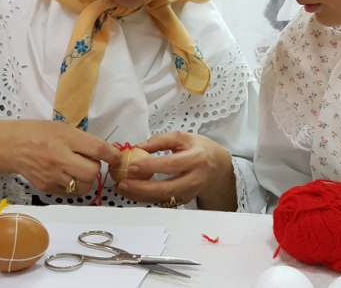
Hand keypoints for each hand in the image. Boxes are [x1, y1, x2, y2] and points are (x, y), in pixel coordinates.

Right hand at [0, 119, 121, 196]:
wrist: (12, 146)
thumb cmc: (40, 133)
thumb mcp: (64, 128)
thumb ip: (85, 140)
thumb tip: (109, 152)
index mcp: (65, 138)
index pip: (97, 149)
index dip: (112, 154)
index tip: (116, 156)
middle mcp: (59, 158)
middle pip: (92, 172)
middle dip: (96, 168)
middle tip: (91, 162)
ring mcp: (52, 175)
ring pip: (84, 186)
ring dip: (87, 180)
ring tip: (80, 170)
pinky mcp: (47, 188)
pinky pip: (71, 193)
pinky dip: (76, 187)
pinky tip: (70, 177)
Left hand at [112, 131, 236, 210]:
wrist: (218, 168)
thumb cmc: (201, 150)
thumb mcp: (184, 138)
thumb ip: (162, 140)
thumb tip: (140, 146)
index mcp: (197, 158)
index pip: (171, 164)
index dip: (151, 166)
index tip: (132, 166)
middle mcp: (195, 178)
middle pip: (167, 188)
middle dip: (142, 188)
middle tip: (123, 183)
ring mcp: (190, 192)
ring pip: (163, 199)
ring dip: (140, 196)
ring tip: (122, 188)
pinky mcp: (184, 200)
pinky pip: (162, 202)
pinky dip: (145, 198)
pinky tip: (132, 192)